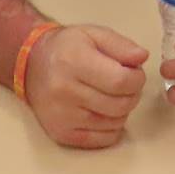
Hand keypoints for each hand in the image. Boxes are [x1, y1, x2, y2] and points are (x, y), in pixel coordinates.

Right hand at [24, 23, 147, 149]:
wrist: (31, 66)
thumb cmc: (67, 47)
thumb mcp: (94, 34)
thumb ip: (121, 45)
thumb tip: (142, 58)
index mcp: (74, 62)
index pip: (120, 81)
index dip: (137, 79)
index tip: (135, 72)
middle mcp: (64, 91)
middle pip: (120, 105)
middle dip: (133, 94)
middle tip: (126, 83)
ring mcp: (62, 116)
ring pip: (115, 123)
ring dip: (123, 110)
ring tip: (113, 95)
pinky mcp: (61, 134)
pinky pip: (103, 139)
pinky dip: (112, 126)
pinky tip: (104, 110)